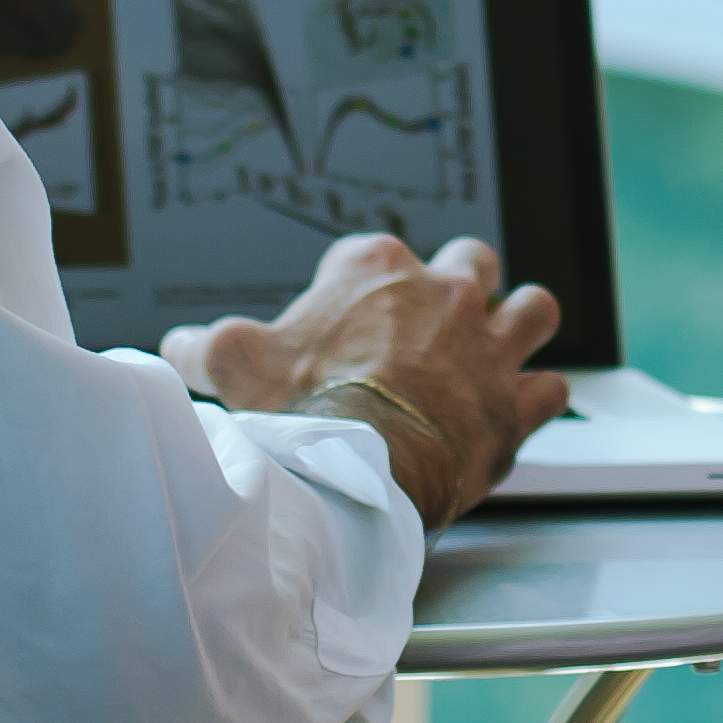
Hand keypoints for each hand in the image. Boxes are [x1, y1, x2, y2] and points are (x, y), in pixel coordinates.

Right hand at [160, 235, 568, 529]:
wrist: (361, 469)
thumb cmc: (301, 410)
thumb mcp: (230, 363)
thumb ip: (200, 347)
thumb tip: (172, 347)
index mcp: (373, 268)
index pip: (371, 253)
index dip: (357, 285)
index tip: (346, 322)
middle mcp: (442, 290)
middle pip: (471, 260)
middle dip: (461, 282)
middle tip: (438, 320)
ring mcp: (488, 343)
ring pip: (532, 307)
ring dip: (518, 324)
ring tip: (501, 345)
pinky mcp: (516, 399)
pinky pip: (551, 384)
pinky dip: (537, 396)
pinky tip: (518, 408)